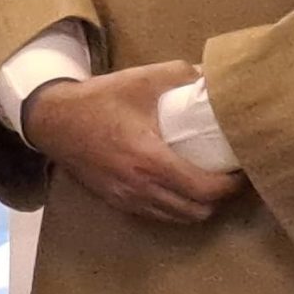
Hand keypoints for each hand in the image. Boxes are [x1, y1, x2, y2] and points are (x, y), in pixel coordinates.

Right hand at [23, 60, 244, 223]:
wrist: (53, 121)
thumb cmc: (98, 100)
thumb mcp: (139, 80)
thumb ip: (178, 75)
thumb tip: (210, 76)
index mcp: (151, 160)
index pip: (205, 189)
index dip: (230, 184)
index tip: (240, 168)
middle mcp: (142, 187)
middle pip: (197, 211)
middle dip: (219, 198)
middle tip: (226, 175)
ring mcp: (128, 199)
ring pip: (178, 218)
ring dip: (197, 206)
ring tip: (205, 182)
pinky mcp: (117, 202)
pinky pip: (157, 214)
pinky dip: (174, 206)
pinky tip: (177, 186)